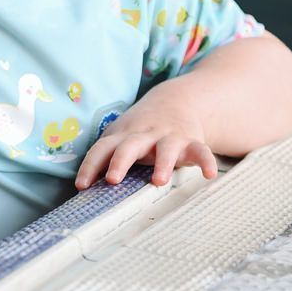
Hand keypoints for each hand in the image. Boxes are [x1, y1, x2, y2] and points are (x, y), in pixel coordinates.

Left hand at [73, 93, 218, 189]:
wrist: (175, 101)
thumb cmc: (140, 131)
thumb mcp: (120, 139)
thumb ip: (105, 159)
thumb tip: (83, 189)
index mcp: (123, 136)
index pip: (102, 149)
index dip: (90, 166)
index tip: (81, 186)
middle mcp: (144, 136)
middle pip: (129, 147)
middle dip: (120, 162)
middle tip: (112, 179)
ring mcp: (168, 137)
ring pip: (165, 149)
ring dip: (162, 163)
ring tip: (158, 181)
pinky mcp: (191, 142)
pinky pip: (201, 151)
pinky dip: (206, 161)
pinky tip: (209, 174)